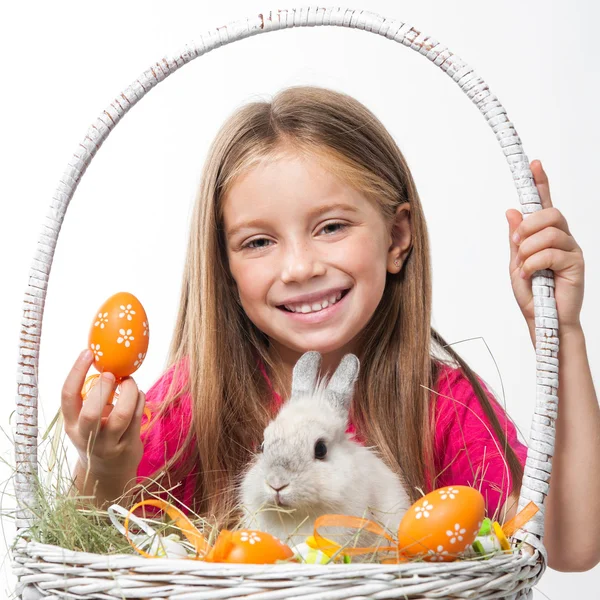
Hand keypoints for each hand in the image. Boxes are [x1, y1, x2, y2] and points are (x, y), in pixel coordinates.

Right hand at [62, 349, 145, 479]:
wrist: (108, 473)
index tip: (88, 352)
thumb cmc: (96, 435)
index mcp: (71, 424)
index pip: (68, 397)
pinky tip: (138, 394)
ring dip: (129, 392)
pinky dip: (140, 399)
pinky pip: (137, 416)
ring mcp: (109, 444)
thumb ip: (91, 398)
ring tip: (129, 381)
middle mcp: (87, 436)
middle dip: (103, 388)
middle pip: (91, 413)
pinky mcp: (129, 445)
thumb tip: (106, 364)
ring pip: (122, 415)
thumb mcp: (85, 420)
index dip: (76, 372)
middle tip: (112, 374)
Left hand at [506, 160, 584, 332]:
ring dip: (527, 250)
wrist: (542, 320)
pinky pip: (550, 253)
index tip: (533, 164)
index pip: (544, 203)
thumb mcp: (516, 262)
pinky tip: (529, 276)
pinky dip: (532, 264)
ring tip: (523, 267)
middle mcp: (562, 238)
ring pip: (549, 232)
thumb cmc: (531, 293)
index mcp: (546, 235)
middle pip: (549, 213)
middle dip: (527, 227)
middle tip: (516, 245)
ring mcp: (571, 249)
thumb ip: (516, 238)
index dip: (540, 182)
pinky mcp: (577, 263)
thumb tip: (512, 210)